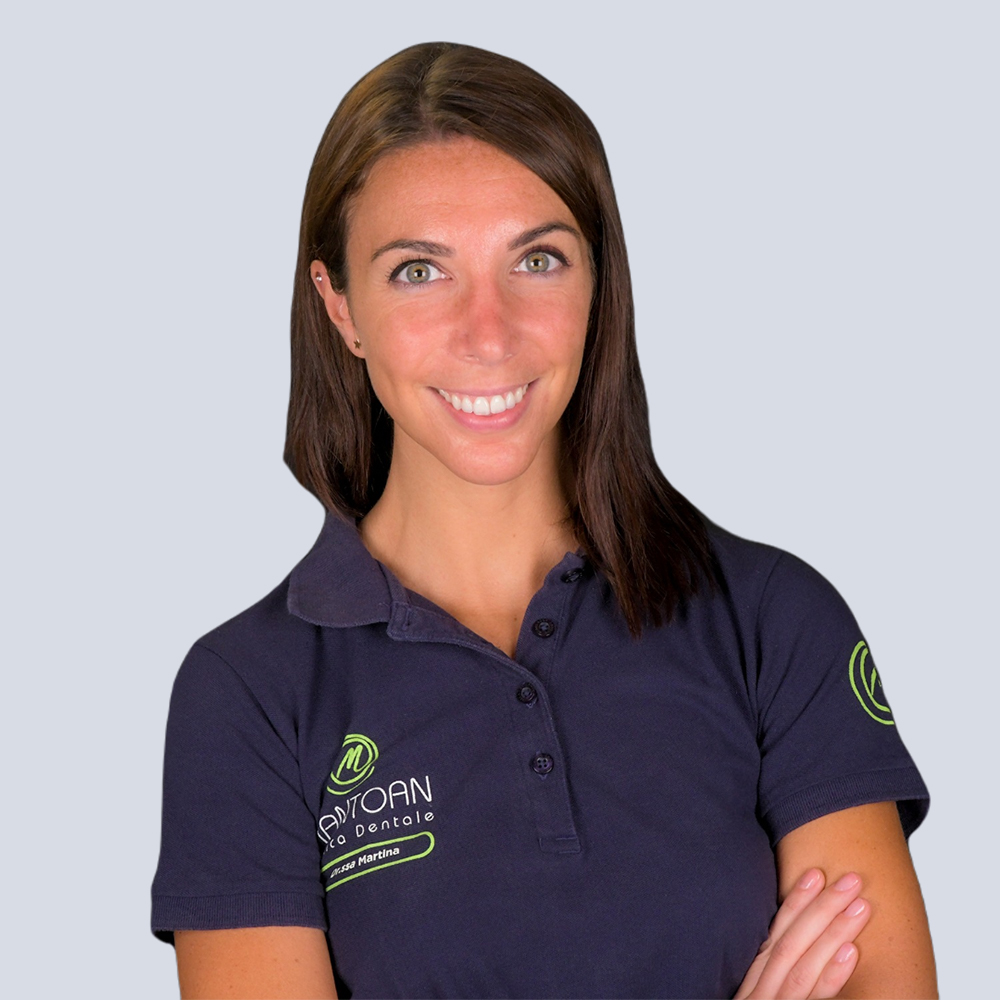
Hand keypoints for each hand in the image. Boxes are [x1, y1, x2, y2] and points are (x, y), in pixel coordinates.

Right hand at [734, 869, 870, 998]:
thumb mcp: (761, 991)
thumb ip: (775, 971)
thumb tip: (803, 933)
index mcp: (756, 978)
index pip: (776, 933)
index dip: (796, 902)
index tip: (817, 873)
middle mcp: (762, 988)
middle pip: (791, 943)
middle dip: (822, 907)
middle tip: (852, 880)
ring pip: (803, 965)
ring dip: (833, 932)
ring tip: (861, 906)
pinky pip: (816, 998)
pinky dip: (832, 975)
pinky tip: (851, 951)